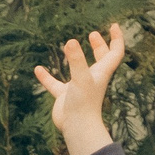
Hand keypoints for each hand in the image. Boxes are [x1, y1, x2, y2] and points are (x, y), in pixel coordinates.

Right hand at [32, 24, 126, 154]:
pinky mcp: (65, 96)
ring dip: (76, 58)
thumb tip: (70, 41)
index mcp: (101, 72)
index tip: (113, 25)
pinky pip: (55, 84)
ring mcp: (78, 88)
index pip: (115, 52)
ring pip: (79, 70)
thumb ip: (76, 60)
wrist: (77, 129)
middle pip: (101, 60)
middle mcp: (92, 79)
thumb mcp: (80, 78)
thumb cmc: (83, 104)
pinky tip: (38, 69)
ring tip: (68, 45)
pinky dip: (47, 77)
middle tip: (93, 34)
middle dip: (100, 46)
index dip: (116, 39)